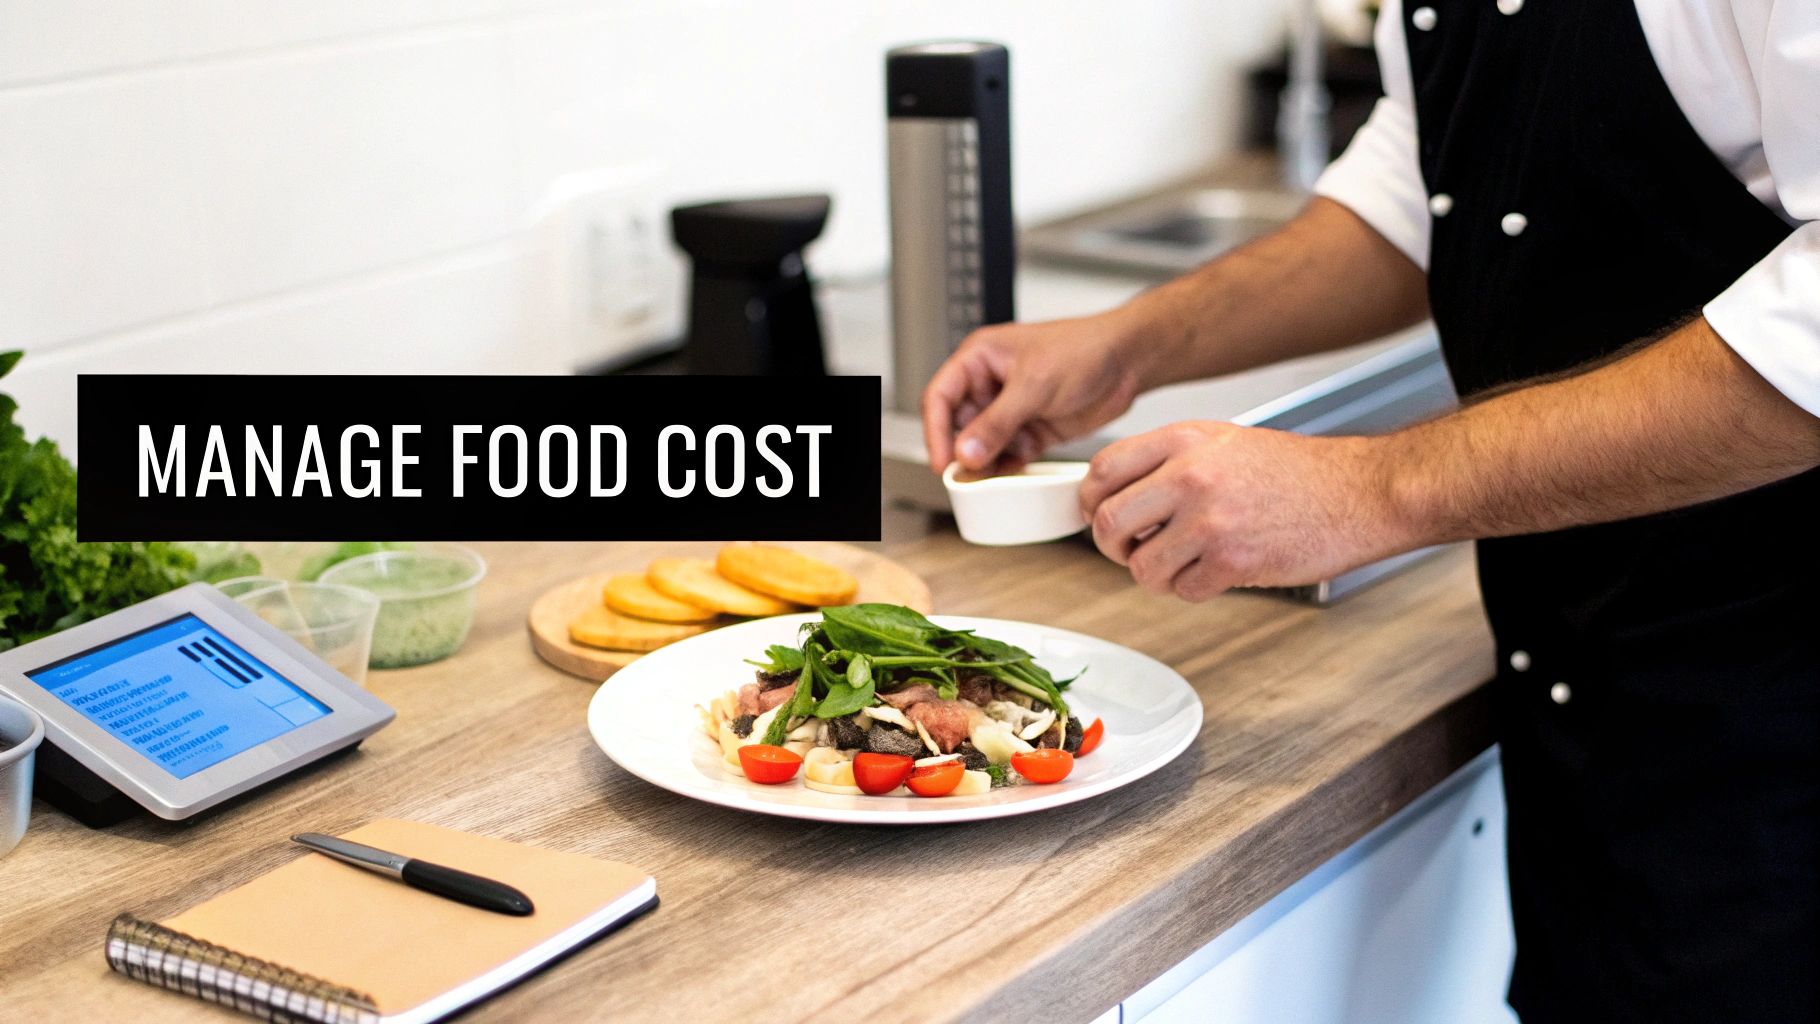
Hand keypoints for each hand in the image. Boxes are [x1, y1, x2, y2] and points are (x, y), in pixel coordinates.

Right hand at [921, 310, 1147, 472]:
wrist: (1128, 361)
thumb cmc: (1084, 348)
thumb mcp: (1034, 384)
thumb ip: (997, 421)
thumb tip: (966, 451)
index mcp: (980, 359)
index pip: (940, 396)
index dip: (934, 431)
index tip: (942, 462)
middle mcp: (990, 385)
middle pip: (957, 426)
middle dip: (961, 453)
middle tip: (965, 479)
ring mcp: (1011, 410)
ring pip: (981, 445)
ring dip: (983, 465)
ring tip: (986, 483)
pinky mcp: (1031, 431)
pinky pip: (1008, 456)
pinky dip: (1006, 470)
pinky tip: (1009, 479)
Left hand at [1078, 421, 1412, 599]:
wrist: (1360, 493)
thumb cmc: (1299, 472)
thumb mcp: (1225, 442)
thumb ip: (1171, 461)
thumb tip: (1121, 493)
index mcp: (1185, 440)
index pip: (1103, 470)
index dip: (1091, 501)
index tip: (1099, 514)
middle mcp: (1191, 477)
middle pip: (1108, 522)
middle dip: (1113, 546)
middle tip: (1131, 549)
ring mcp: (1211, 521)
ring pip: (1140, 567)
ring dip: (1155, 574)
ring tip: (1181, 563)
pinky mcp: (1232, 561)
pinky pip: (1182, 591)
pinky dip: (1193, 589)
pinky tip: (1216, 571)